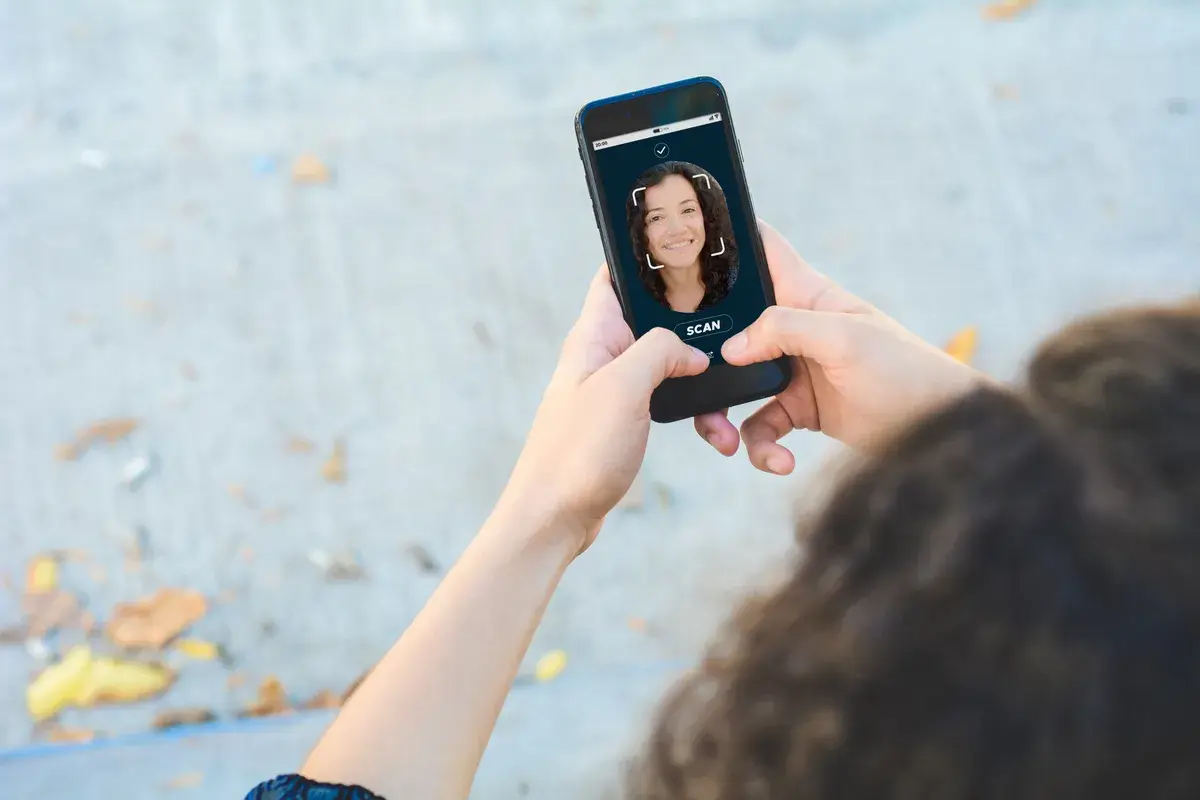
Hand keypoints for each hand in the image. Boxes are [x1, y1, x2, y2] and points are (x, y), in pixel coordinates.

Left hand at [499, 266, 709, 552]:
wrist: (553, 518)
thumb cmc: (577, 452)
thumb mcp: (623, 387)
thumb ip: (659, 351)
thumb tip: (691, 350)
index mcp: (593, 337)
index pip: (615, 276)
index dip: (645, 257)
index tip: (686, 245)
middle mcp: (600, 357)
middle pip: (652, 319)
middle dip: (691, 320)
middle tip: (730, 320)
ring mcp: (611, 390)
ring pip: (665, 365)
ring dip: (696, 375)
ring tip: (726, 389)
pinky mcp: (621, 422)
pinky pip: (664, 401)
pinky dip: (691, 410)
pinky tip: (713, 428)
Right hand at [694, 221, 983, 472]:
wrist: (939, 431)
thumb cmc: (905, 370)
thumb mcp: (845, 338)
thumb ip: (785, 330)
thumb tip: (731, 348)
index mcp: (806, 294)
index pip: (761, 250)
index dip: (726, 239)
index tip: (684, 242)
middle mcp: (793, 329)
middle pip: (730, 328)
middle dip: (703, 353)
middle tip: (686, 375)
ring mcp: (793, 371)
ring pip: (734, 385)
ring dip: (721, 416)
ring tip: (726, 442)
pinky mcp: (798, 411)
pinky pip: (760, 428)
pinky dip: (761, 448)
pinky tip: (779, 461)